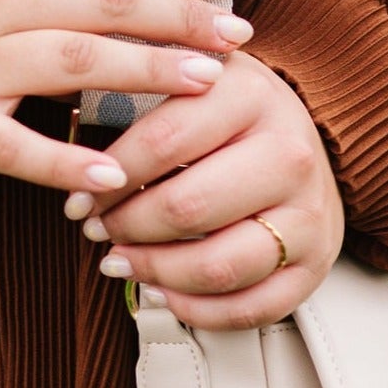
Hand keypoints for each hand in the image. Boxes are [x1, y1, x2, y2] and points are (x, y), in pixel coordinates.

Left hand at [64, 50, 345, 329]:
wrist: (306, 139)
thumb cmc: (226, 113)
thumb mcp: (186, 77)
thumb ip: (134, 88)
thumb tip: (70, 141)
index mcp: (251, 95)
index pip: (163, 142)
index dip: (108, 179)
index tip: (78, 198)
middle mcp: (289, 152)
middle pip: (188, 209)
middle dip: (126, 228)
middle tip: (97, 231)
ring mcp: (309, 212)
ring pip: (218, 266)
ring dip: (154, 272)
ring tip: (121, 261)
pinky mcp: (317, 263)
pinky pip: (251, 308)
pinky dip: (196, 310)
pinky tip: (162, 291)